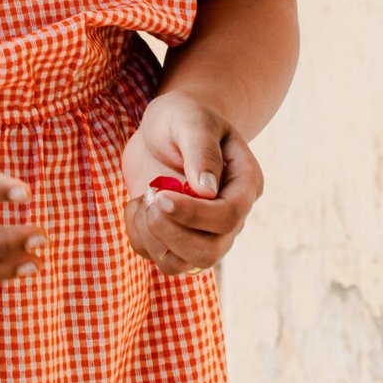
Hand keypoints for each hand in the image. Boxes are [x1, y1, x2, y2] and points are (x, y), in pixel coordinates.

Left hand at [120, 91, 263, 277]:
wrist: (163, 129)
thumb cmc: (182, 117)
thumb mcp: (191, 119)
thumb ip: (201, 149)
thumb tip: (207, 190)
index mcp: (244, 185)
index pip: (230, 216)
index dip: (194, 214)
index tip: (160, 195)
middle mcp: (229, 216)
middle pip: (209, 253)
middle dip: (170, 231)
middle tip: (149, 194)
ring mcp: (204, 233)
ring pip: (182, 265)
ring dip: (152, 235)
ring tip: (144, 195)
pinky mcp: (176, 240)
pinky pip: (157, 258)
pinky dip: (139, 235)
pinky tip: (137, 203)